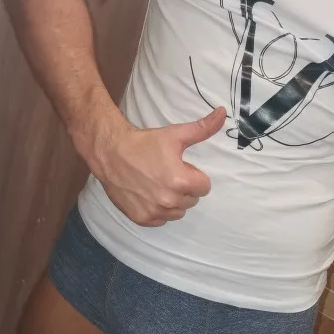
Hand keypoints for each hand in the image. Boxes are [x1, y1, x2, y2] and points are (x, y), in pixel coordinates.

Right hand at [84, 106, 225, 226]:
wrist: (110, 152)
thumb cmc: (143, 143)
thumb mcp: (175, 135)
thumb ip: (202, 128)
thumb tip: (223, 113)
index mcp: (181, 182)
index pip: (204, 187)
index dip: (194, 176)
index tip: (181, 167)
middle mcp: (169, 200)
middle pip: (191, 200)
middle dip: (184, 188)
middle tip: (166, 174)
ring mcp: (155, 211)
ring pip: (177, 212)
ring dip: (172, 201)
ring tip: (157, 184)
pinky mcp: (142, 218)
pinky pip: (161, 220)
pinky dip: (157, 210)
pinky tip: (148, 194)